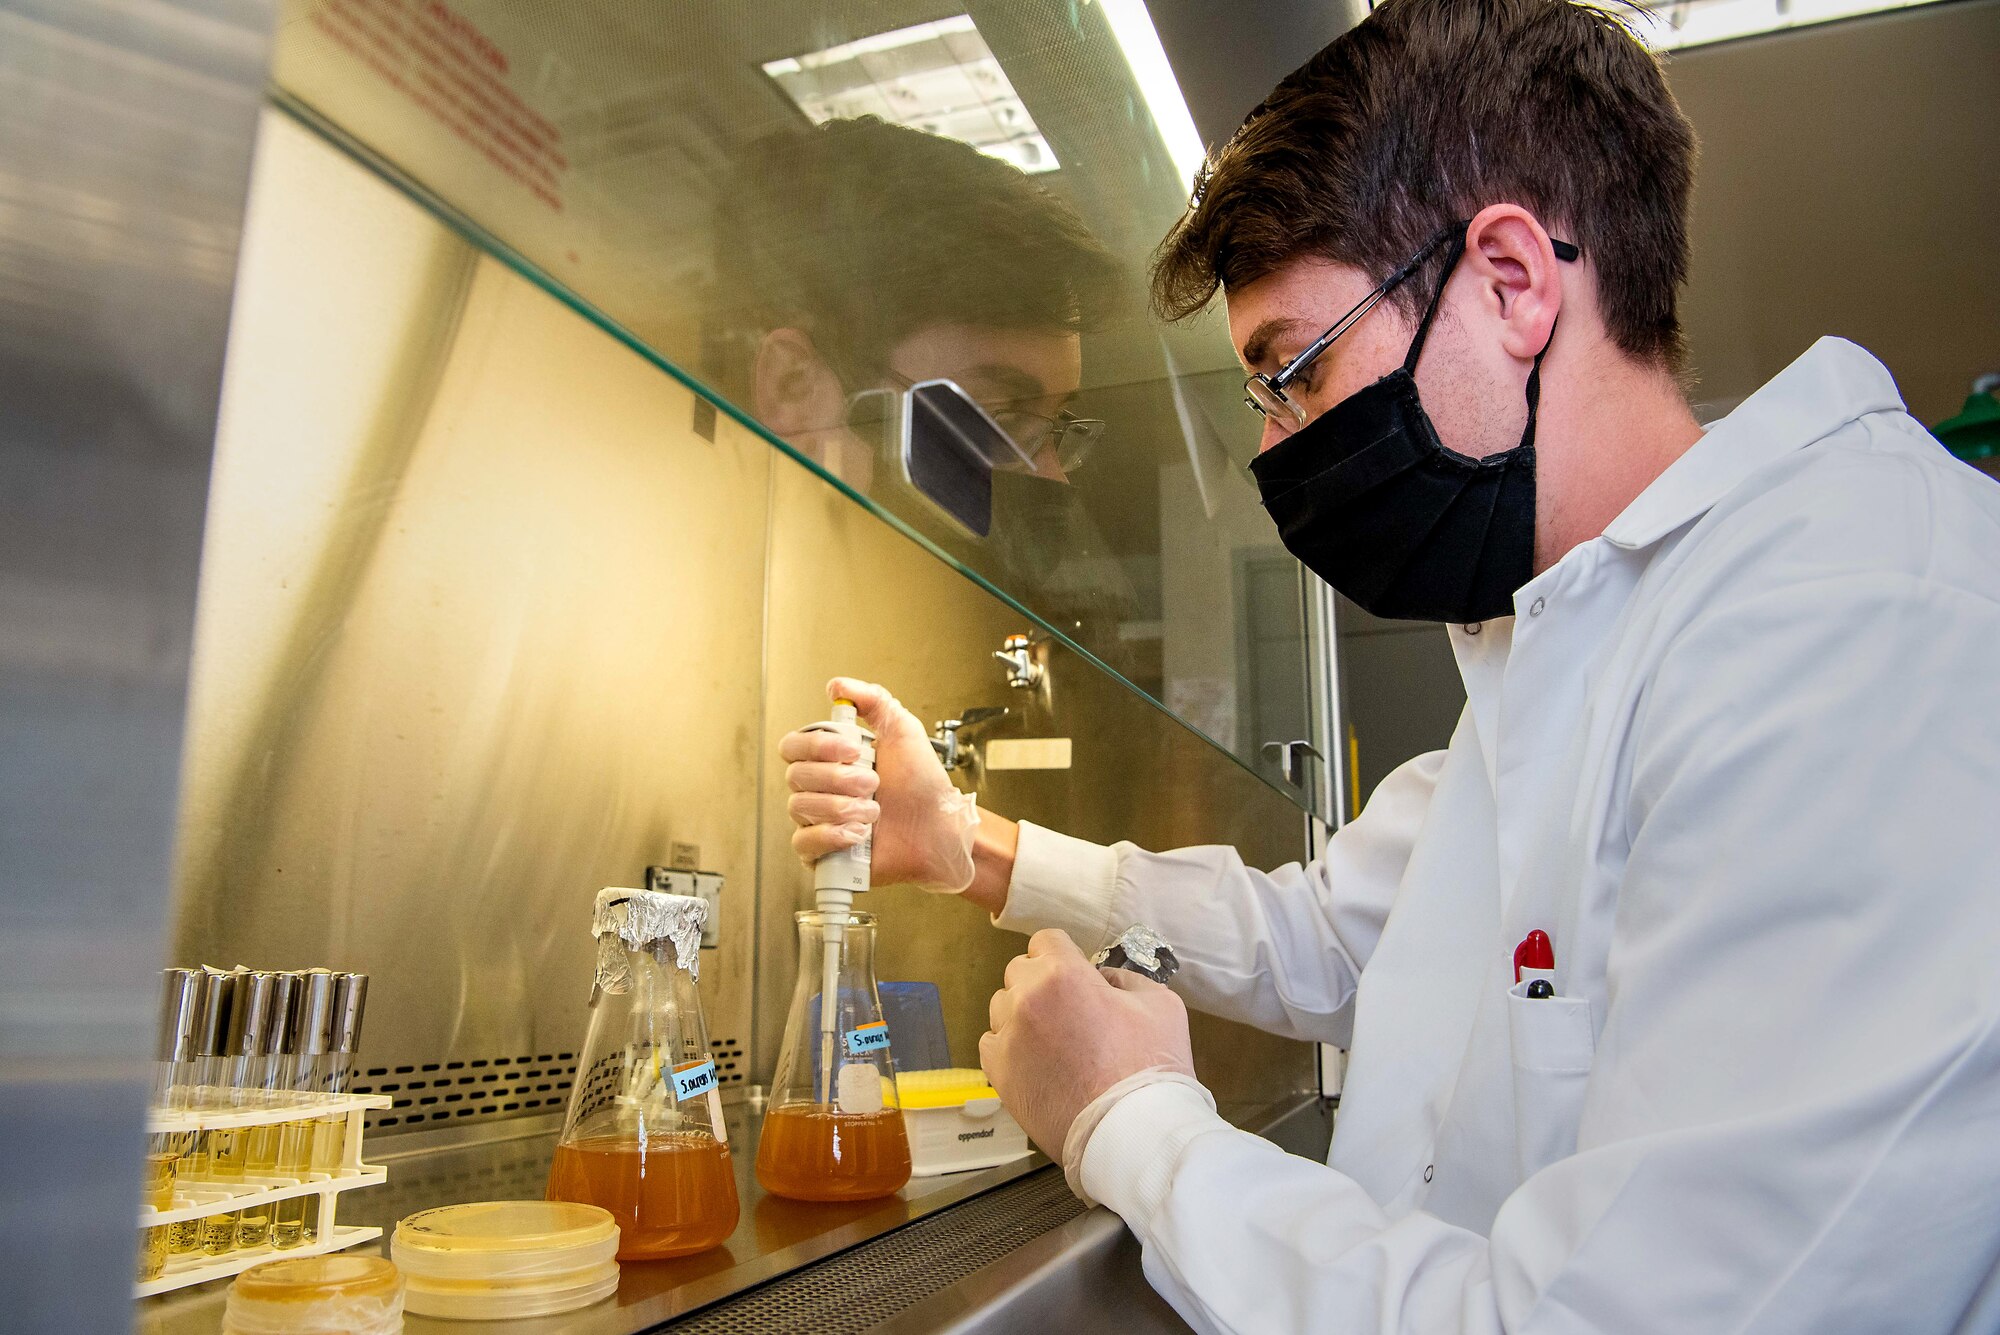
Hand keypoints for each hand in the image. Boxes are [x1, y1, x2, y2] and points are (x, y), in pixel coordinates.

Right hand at [781, 678, 977, 892]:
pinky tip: (859, 833)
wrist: (939, 826)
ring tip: (874, 810)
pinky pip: (802, 844)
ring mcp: (819, 820)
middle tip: (873, 783)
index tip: (853, 748)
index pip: (793, 746)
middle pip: (796, 777)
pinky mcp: (824, 853)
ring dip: (842, 807)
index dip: (817, 746)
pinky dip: (831, 836)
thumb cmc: (922, 783)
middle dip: (839, 779)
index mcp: (830, 759)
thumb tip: (836, 686)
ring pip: (799, 808)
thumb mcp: (902, 729)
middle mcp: (820, 788)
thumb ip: (872, 700)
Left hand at [979, 929, 1194, 1157]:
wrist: (1132, 1133)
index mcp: (1063, 974)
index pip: (1046, 940)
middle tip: (1069, 1010)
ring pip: (1002, 1006)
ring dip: (1023, 1014)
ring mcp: (1008, 1037)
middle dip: (1041, 982)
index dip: (1063, 955)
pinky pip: (991, 1043)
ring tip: (1054, 1041)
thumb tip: (1102, 980)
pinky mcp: (998, 1072)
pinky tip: (1038, 1062)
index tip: (1075, 974)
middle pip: (1020, 971)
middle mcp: (1026, 998)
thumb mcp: (1161, 1004)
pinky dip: (1010, 1047)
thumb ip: (1126, 980)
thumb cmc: (1151, 1069)